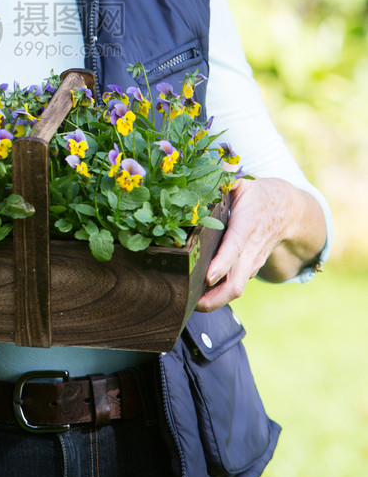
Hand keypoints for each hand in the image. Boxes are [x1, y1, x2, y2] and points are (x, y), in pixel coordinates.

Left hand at [196, 176, 325, 311]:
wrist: (288, 211)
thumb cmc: (258, 194)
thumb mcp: (243, 181)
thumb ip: (225, 176)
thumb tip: (209, 170)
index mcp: (248, 224)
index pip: (235, 247)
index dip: (222, 263)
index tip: (208, 276)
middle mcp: (251, 249)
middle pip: (236, 282)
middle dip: (214, 297)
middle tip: (189, 302)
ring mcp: (251, 262)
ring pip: (236, 288)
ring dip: (214, 300)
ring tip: (188, 305)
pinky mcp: (249, 269)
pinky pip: (235, 285)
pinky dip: (218, 295)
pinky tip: (198, 297)